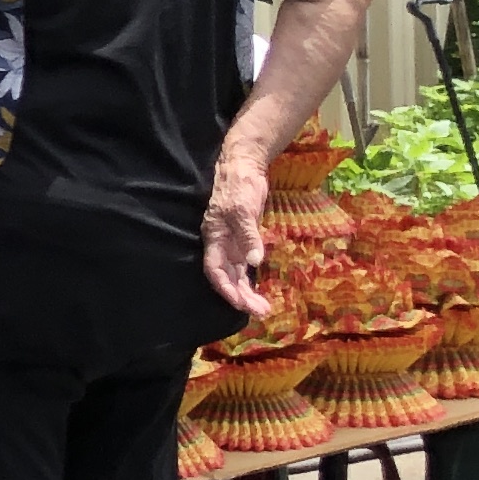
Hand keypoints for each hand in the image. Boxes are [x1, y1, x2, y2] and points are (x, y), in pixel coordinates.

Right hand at [203, 155, 269, 312]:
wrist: (244, 167)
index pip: (215, 270)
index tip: (241, 303)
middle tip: (260, 312)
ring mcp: (232, 244)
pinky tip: (260, 292)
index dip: (226, 288)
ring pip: (236, 275)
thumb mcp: (243, 210)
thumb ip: (248, 236)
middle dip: (241, 296)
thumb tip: (255, 262)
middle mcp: (221, 245)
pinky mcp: (244, 240)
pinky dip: (251, 280)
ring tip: (264, 309)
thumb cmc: (239, 186)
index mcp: (214, 238)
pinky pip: (245, 266)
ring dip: (247, 292)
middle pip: (227, 278)